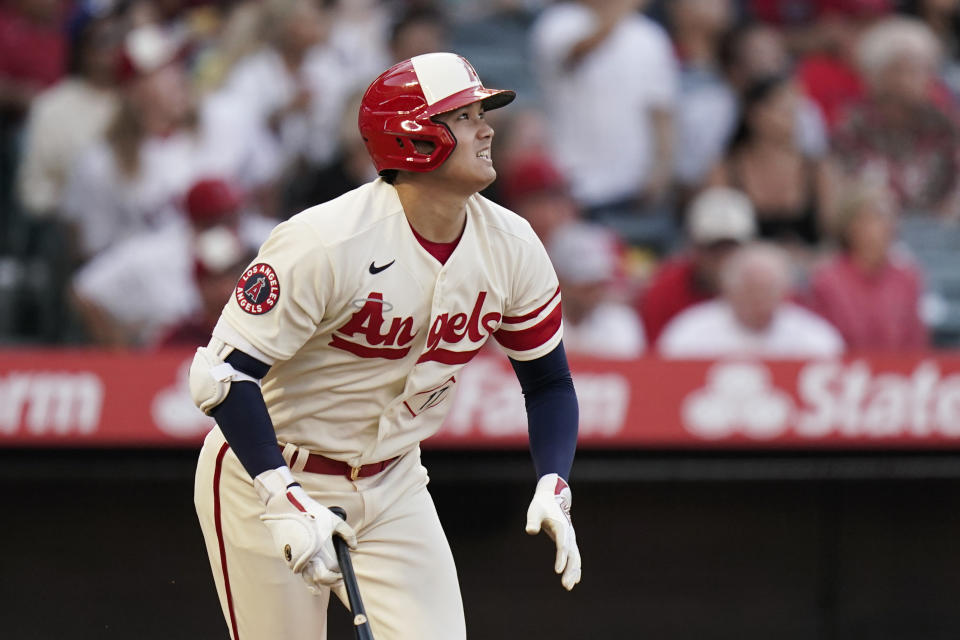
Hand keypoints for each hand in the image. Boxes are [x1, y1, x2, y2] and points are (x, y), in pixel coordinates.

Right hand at [254, 467, 356, 592]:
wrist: (286, 508)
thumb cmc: (312, 513)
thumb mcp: (334, 520)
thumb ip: (347, 533)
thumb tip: (354, 547)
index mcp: (320, 548)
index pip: (332, 569)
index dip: (338, 574)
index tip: (342, 573)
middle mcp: (308, 556)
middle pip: (320, 578)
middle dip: (330, 581)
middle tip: (337, 580)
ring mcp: (297, 559)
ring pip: (308, 578)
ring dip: (316, 584)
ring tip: (320, 589)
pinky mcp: (288, 558)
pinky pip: (299, 571)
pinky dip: (305, 576)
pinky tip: (311, 575)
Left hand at [525, 473, 581, 590]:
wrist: (552, 498)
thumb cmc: (541, 505)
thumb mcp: (534, 511)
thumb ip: (533, 521)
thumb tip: (530, 531)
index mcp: (562, 527)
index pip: (562, 545)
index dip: (561, 558)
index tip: (558, 571)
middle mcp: (569, 534)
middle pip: (571, 555)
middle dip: (570, 571)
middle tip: (566, 586)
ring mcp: (570, 538)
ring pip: (575, 557)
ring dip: (573, 572)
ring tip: (569, 587)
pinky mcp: (569, 541)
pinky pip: (574, 556)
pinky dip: (575, 568)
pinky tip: (575, 580)